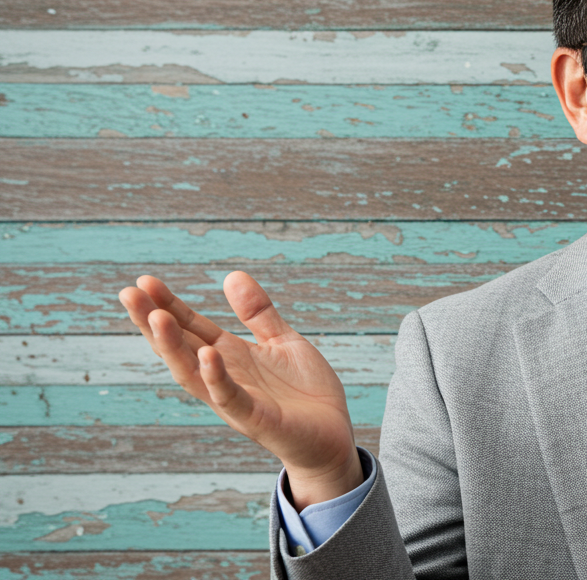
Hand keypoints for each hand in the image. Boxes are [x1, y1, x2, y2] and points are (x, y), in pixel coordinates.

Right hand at [119, 272, 362, 508]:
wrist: (333, 438)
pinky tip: (208, 354)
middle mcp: (224, 379)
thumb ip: (257, 313)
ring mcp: (236, 401)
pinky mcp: (257, 420)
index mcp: (230, 358)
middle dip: (153, 322)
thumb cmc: (304, 393)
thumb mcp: (282, 341)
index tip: (144, 280)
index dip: (168, 305)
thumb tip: (231, 275)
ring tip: (156, 317)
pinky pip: (231, 399)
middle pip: (180, 348)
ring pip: (194, 374)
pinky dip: (217, 378)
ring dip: (173, 348)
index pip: (190, 328)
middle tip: (128, 293)